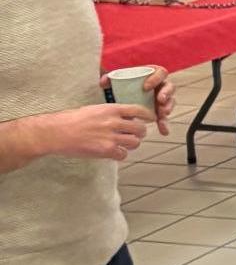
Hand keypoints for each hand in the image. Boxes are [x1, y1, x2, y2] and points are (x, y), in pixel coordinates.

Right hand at [27, 104, 150, 160]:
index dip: (148, 115)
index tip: (151, 119)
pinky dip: (119, 155)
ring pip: (135, 143)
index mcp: (110, 109)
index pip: (138, 110)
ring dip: (131, 144)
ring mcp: (111, 137)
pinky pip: (123, 155)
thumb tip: (127, 119)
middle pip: (141, 129)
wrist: (55, 132)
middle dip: (140, 133)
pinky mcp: (106, 150)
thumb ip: (111, 113)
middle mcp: (113, 122)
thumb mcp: (94, 109)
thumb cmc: (71, 120)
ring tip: (121, 144)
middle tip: (134, 135)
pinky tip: (112, 152)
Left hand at [97, 65, 175, 135]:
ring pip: (170, 102)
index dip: (156, 79)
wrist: (122, 94)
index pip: (160, 73)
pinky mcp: (160, 110)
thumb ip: (109, 78)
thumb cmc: (122, 83)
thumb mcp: (116, 78)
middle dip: (166, 94)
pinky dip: (164, 124)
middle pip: (169, 87)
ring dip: (168, 108)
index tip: (146, 87)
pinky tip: (163, 131)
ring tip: (162, 114)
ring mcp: (162, 99)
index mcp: (153, 74)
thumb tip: (104, 83)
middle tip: (160, 100)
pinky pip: (164, 117)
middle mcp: (161, 86)